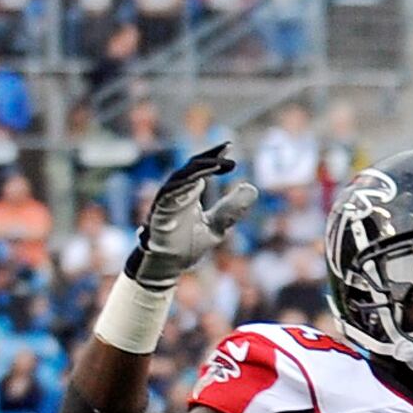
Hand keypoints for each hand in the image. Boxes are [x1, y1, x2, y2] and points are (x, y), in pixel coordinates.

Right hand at [129, 138, 260, 288]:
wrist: (169, 265)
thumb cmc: (187, 245)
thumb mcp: (217, 225)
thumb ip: (231, 208)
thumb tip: (252, 187)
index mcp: (189, 193)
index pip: (201, 168)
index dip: (215, 157)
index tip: (230, 147)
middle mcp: (177, 192)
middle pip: (192, 167)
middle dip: (209, 157)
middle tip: (228, 149)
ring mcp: (167, 200)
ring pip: (181, 177)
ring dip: (200, 169)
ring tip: (219, 163)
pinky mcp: (160, 210)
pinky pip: (169, 193)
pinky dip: (183, 185)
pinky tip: (198, 180)